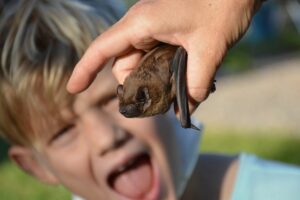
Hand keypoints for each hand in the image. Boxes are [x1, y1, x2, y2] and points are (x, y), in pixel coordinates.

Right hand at [67, 0, 262, 111]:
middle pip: (123, 63)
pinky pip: (153, 55)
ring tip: (179, 86)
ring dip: (153, 79)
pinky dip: (162, 69)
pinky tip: (182, 74)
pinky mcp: (164, 29)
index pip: (102, 48)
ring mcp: (152, 26)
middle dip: (137, 86)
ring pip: (139, 62)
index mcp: (142, 23)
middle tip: (162, 100)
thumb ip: (195, 86)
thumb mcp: (210, 51)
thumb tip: (184, 112)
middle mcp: (141, 24)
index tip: (73, 89)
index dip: (84, 70)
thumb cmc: (224, 7)